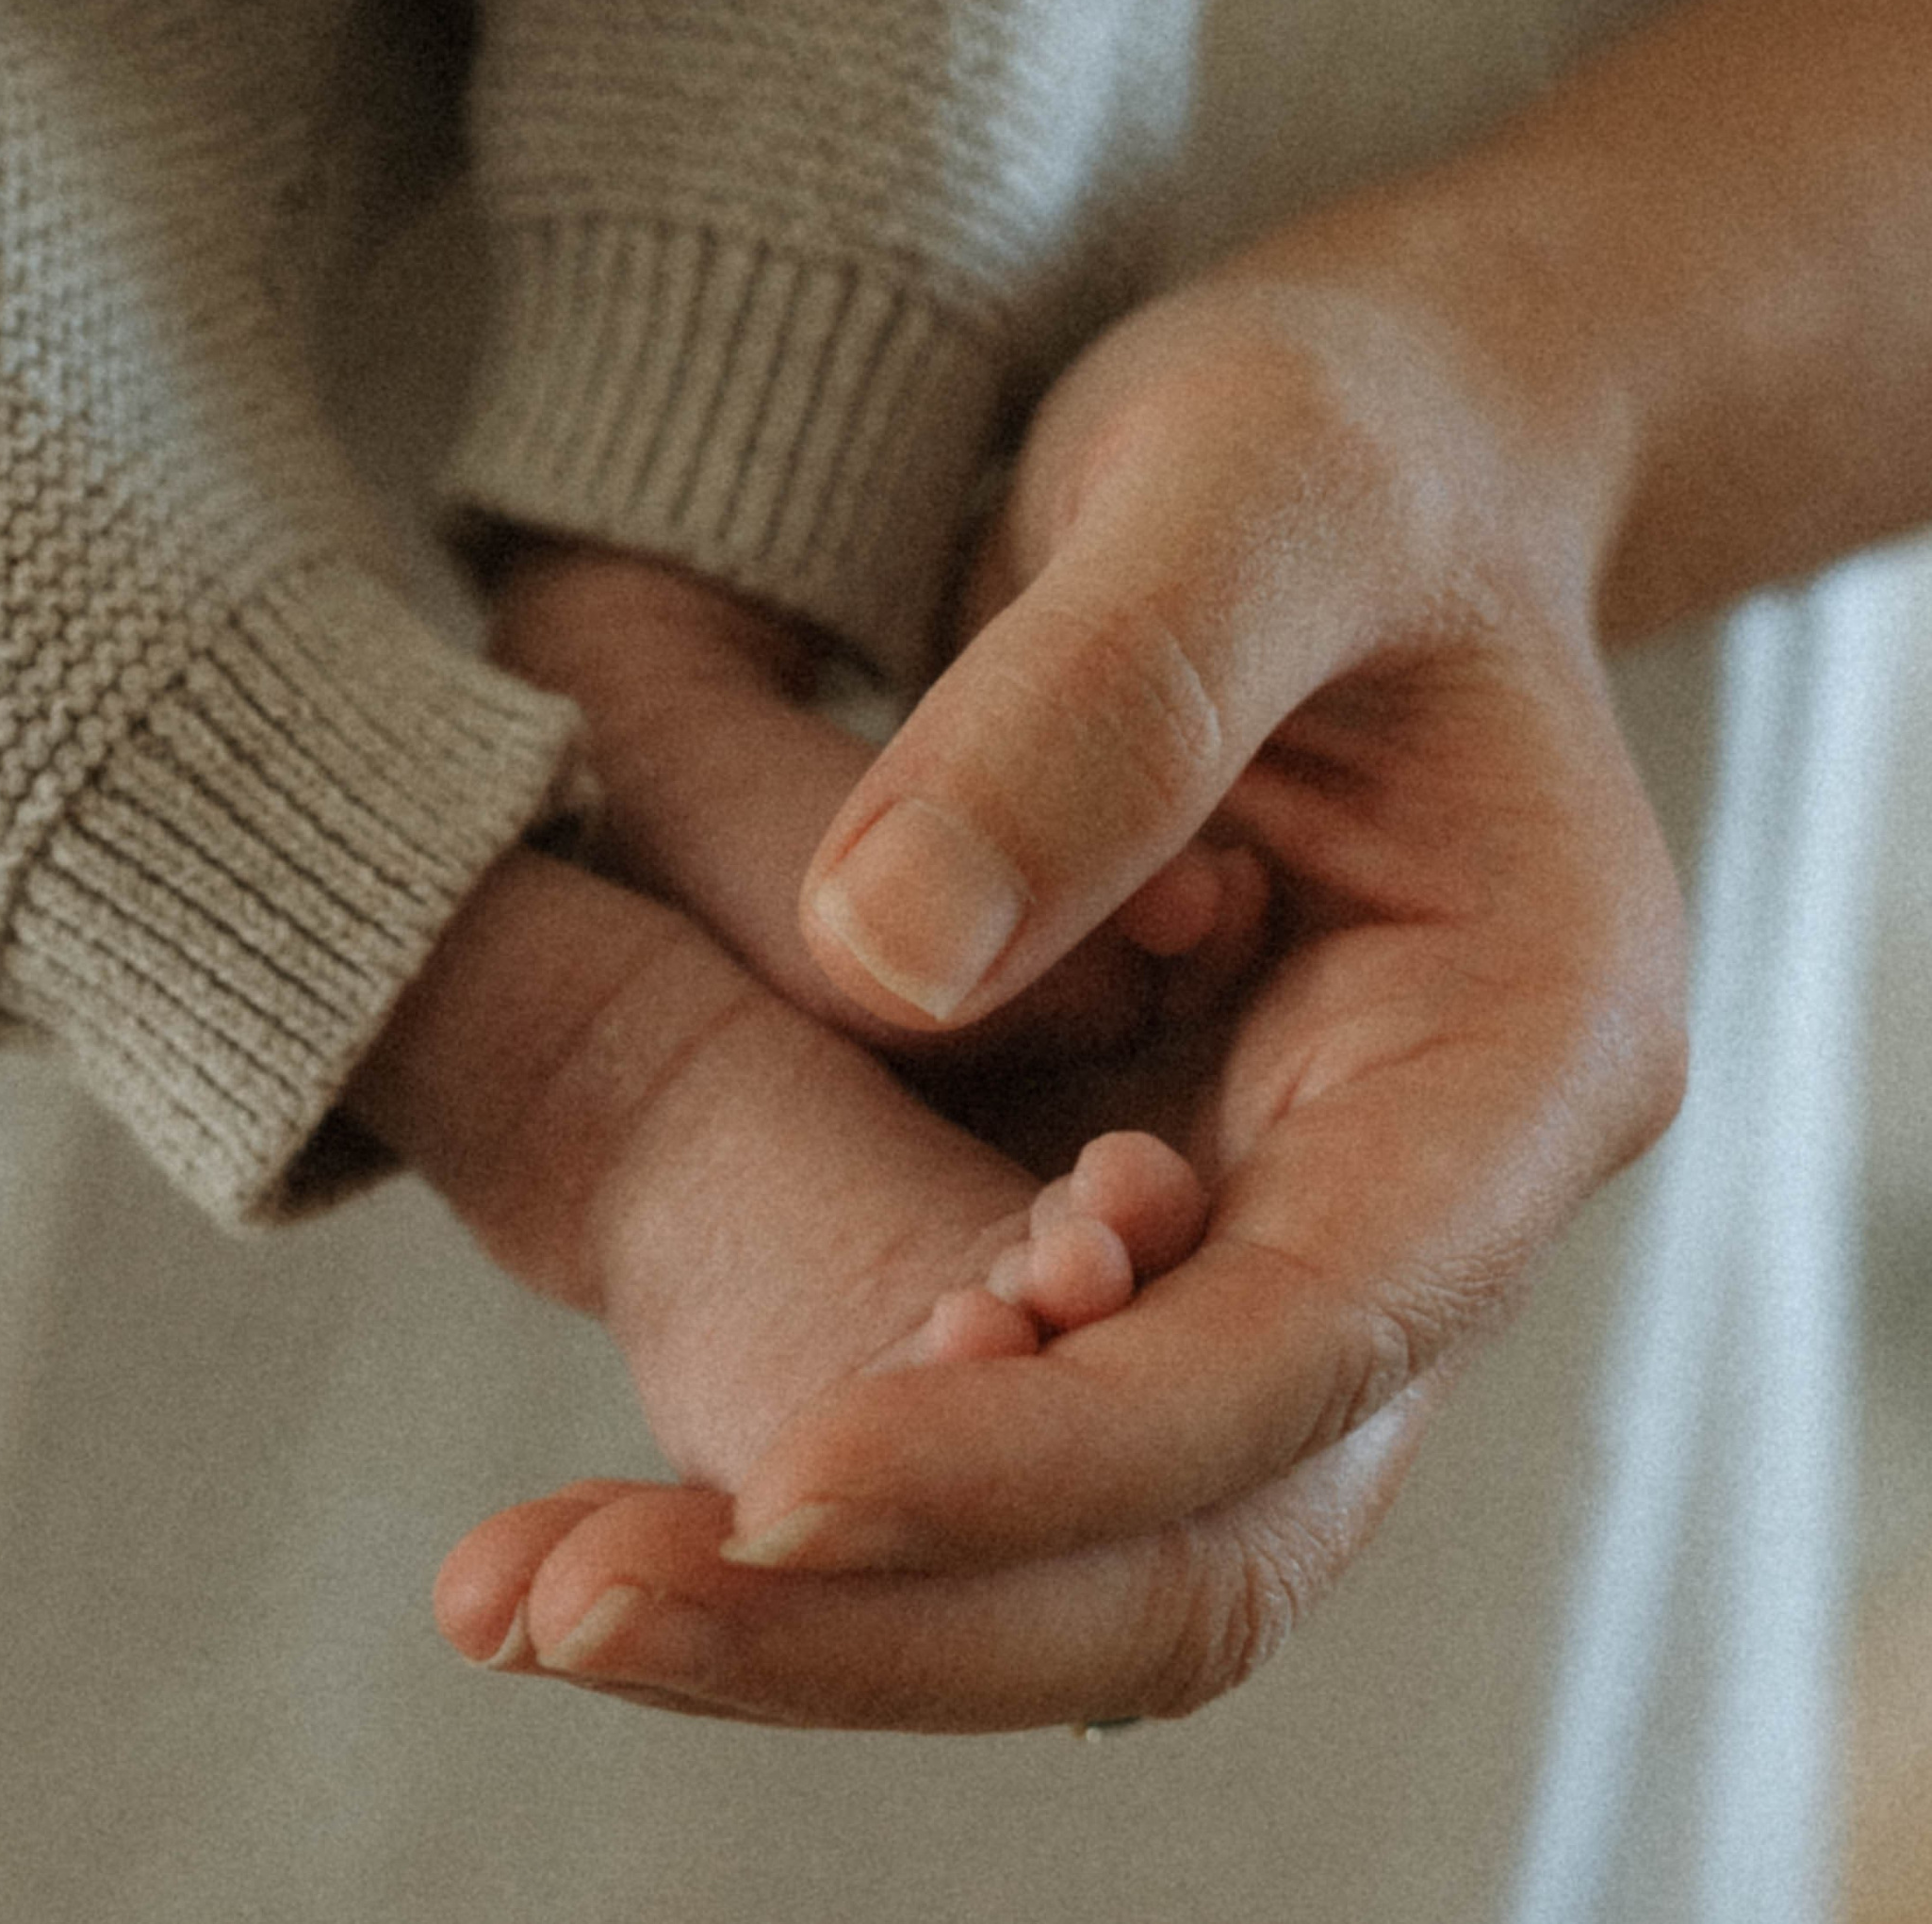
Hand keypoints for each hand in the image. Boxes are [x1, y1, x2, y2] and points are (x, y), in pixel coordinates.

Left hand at [442, 228, 1686, 1726]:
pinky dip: (790, 1447)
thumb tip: (881, 963)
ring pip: (1064, 1529)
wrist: (1341, 441)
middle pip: (1193, 1535)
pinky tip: (579, 1498)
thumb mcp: (1251, 486)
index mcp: (1520, 1050)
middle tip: (579, 1606)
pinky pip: (962, 1379)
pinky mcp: (1107, 1197)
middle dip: (903, 1608)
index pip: (1314, 1342)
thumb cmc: (1338, 433)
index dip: (1064, 1446)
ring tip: (523, 1593)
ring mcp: (1251, 1220)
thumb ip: (1102, 700)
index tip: (798, 1473)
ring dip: (813, 1586)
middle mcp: (1403, 1195)